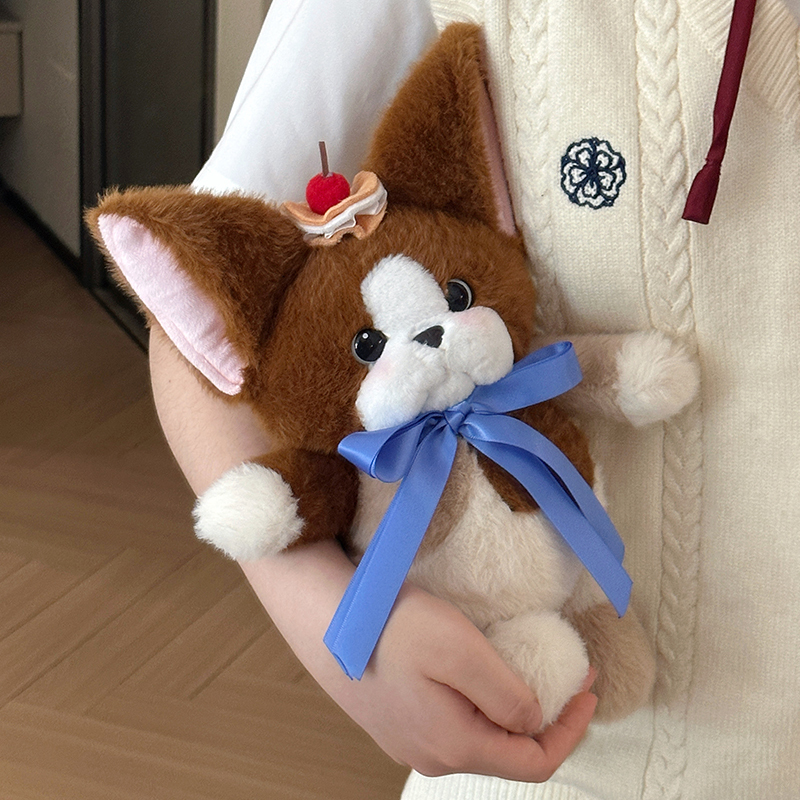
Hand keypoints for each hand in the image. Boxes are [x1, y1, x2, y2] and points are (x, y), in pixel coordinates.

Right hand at [242, 541, 596, 781]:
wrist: (323, 619)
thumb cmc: (390, 628)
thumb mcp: (462, 652)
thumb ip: (508, 695)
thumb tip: (534, 720)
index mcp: (455, 745)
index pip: (535, 762)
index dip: (571, 729)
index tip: (589, 689)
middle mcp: (433, 755)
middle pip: (507, 751)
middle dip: (545, 717)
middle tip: (564, 674)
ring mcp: (410, 739)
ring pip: (480, 735)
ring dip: (512, 708)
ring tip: (525, 669)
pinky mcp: (395, 719)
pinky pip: (453, 721)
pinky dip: (481, 702)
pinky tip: (477, 672)